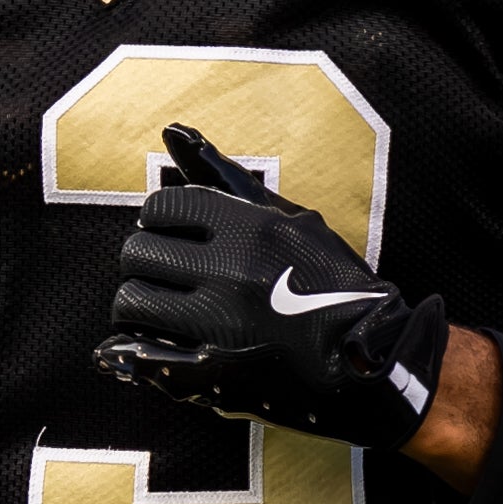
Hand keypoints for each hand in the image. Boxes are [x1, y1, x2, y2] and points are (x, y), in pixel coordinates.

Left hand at [92, 123, 450, 448]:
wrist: (370, 357)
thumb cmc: (330, 281)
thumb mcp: (291, 218)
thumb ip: (226, 177)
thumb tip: (171, 131)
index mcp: (249, 229)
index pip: (161, 208)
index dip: (157, 220)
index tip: (171, 234)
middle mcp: (229, 273)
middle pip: (138, 254)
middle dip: (143, 261)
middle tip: (165, 273)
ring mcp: (218, 325)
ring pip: (132, 302)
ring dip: (138, 303)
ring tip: (162, 308)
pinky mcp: (212, 372)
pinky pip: (143, 352)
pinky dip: (139, 346)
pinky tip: (157, 342)